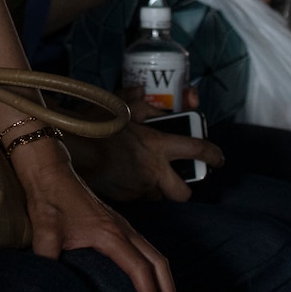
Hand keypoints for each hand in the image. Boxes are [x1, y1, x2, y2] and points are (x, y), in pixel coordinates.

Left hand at [9, 137, 180, 291]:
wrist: (50, 171)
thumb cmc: (49, 199)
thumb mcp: (44, 231)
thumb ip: (47, 260)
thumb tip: (45, 285)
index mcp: (110, 234)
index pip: (139, 269)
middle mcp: (123, 229)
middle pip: (159, 262)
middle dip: (170, 291)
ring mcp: (123, 226)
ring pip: (155, 254)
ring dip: (166, 280)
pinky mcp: (117, 225)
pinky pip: (145, 249)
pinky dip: (155, 268)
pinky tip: (151, 281)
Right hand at [86, 91, 225, 202]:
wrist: (71, 149)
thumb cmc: (96, 125)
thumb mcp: (120, 106)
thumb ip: (138, 100)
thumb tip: (145, 93)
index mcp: (158, 145)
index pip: (197, 149)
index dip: (213, 155)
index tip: (218, 159)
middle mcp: (154, 170)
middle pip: (183, 193)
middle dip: (184, 189)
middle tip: (177, 179)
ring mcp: (139, 187)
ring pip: (156, 195)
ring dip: (153, 187)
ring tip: (140, 174)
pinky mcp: (124, 198)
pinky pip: (135, 196)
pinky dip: (133, 188)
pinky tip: (121, 176)